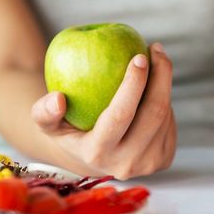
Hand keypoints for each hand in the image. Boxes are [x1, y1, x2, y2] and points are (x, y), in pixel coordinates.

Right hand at [31, 43, 175, 179]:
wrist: (94, 158)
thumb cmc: (69, 129)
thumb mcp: (49, 124)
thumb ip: (43, 112)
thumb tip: (57, 99)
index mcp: (97, 154)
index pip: (120, 115)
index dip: (133, 84)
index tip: (139, 56)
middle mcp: (126, 164)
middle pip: (154, 113)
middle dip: (161, 75)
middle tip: (156, 49)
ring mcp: (148, 164)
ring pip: (165, 115)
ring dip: (164, 84)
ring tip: (156, 61)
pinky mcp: (164, 160)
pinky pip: (170, 122)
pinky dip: (165, 99)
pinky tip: (157, 84)